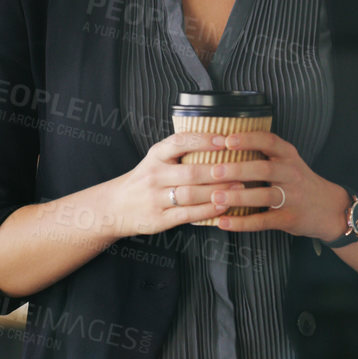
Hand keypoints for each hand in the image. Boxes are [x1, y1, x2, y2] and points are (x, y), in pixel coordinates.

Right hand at [100, 131, 247, 237]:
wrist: (115, 206)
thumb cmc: (144, 180)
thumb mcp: (155, 159)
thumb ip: (179, 152)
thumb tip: (219, 141)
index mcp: (155, 156)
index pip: (180, 142)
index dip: (204, 140)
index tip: (225, 140)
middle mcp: (154, 175)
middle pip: (190, 171)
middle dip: (218, 171)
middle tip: (242, 168)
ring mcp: (156, 198)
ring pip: (191, 194)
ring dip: (218, 191)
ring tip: (240, 187)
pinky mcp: (160, 219)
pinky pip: (188, 214)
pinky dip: (209, 210)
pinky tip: (224, 206)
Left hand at [199, 130, 347, 241]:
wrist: (330, 208)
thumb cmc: (300, 183)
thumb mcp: (289, 162)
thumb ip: (265, 154)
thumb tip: (224, 144)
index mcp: (289, 156)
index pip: (269, 141)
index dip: (248, 139)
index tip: (227, 140)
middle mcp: (292, 174)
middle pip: (264, 169)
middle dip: (237, 169)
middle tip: (214, 171)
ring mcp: (292, 198)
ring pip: (263, 196)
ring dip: (237, 196)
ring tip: (215, 196)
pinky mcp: (289, 219)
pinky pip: (263, 221)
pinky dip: (241, 222)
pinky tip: (223, 221)